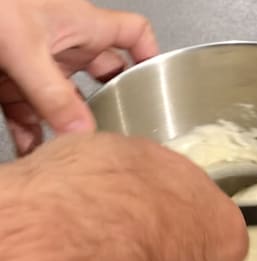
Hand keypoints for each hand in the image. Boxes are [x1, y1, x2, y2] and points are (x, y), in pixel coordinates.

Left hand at [0, 0, 158, 153]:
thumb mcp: (24, 50)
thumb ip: (54, 95)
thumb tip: (82, 132)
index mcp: (82, 25)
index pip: (134, 34)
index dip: (151, 54)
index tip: (156, 82)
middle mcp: (66, 43)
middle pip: (104, 76)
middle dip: (110, 103)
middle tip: (116, 129)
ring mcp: (40, 62)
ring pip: (66, 101)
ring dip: (69, 127)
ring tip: (77, 153)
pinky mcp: (12, 78)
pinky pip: (31, 111)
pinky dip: (32, 133)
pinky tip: (34, 153)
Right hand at [0, 133, 247, 260]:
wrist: (40, 251)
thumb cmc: (97, 189)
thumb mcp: (135, 154)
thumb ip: (163, 179)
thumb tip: (156, 187)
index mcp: (219, 234)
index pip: (220, 228)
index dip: (190, 215)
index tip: (164, 208)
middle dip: (163, 251)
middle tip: (124, 232)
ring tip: (88, 258)